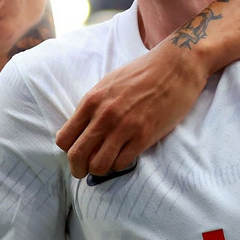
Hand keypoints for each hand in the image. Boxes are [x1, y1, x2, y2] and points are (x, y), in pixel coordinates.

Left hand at [55, 42, 208, 178]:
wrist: (175, 67)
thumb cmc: (142, 73)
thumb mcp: (108, 84)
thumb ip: (92, 106)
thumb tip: (79, 130)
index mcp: (91, 101)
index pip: (64, 139)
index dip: (68, 150)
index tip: (77, 152)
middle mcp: (104, 116)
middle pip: (77, 156)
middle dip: (77, 169)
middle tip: (83, 171)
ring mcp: (124, 127)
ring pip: (98, 165)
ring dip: (99, 170)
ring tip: (105, 165)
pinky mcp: (144, 137)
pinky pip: (122, 163)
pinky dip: (119, 164)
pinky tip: (123, 157)